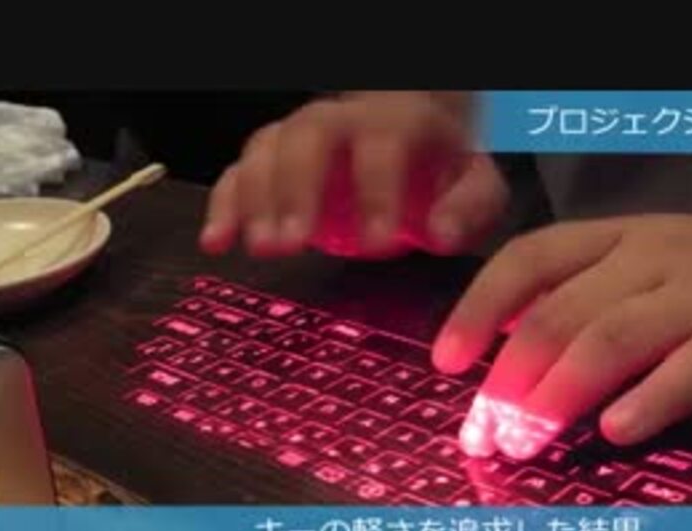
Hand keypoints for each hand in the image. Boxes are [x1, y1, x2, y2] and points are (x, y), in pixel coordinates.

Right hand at [199, 92, 508, 259]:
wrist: (415, 151)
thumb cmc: (443, 175)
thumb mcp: (476, 190)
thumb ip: (468, 209)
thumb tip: (442, 234)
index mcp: (398, 124)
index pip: (383, 146)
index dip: (377, 191)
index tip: (376, 242)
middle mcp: (342, 122)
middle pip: (307, 137)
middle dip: (297, 189)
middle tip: (291, 243)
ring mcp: (303, 139)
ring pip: (266, 148)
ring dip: (256, 198)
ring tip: (259, 247)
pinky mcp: (276, 165)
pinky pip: (239, 171)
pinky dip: (223, 205)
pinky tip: (215, 242)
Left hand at [431, 214, 691, 459]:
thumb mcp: (649, 268)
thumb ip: (584, 298)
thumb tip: (507, 348)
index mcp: (618, 237)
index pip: (529, 259)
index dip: (479, 309)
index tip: (447, 361)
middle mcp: (651, 258)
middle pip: (561, 313)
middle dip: (510, 377)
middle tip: (485, 432)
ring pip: (611, 340)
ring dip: (558, 395)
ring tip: (526, 441)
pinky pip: (690, 369)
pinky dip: (648, 402)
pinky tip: (615, 433)